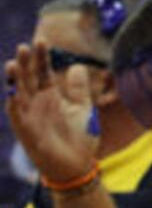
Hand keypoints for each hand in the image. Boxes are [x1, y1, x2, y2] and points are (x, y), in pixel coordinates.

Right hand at [5, 42, 98, 183]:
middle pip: (28, 78)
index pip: (43, 71)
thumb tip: (77, 66)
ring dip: (15, 79)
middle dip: (26, 63)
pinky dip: (13, 104)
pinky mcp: (25, 130)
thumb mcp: (83, 109)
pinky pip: (16, 115)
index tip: (42, 41)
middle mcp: (37, 102)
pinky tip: (11, 93)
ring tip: (14, 64)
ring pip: (18, 93)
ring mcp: (29, 115)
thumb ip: (79, 89)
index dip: (42, 57)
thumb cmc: (80, 138)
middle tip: (26, 46)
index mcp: (51, 95)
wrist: (77, 166)